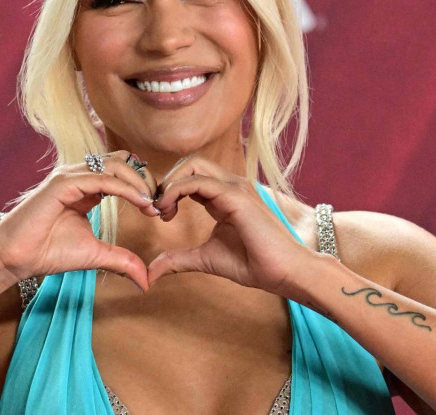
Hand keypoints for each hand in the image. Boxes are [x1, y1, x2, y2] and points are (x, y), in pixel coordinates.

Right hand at [0, 151, 158, 292]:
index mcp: (87, 186)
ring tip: (151, 204)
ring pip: (115, 165)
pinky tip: (140, 202)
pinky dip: (125, 189)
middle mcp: (79, 175)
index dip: (144, 185)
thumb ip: (121, 260)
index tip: (158, 209)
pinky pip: (102, 178)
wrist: (15, 258)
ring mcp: (70, 176)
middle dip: (146, 179)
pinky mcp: (63, 183)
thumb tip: (146, 280)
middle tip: (160, 204)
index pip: (123, 171)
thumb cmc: (47, 252)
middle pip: (123, 161)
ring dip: (139, 182)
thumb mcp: (95, 255)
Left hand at [147, 157, 309, 294]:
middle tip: (158, 209)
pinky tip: (168, 211)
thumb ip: (179, 259)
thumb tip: (151, 272)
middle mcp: (229, 185)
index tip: (160, 215)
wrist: (284, 272)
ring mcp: (234, 187)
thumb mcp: (205, 259)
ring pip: (192, 165)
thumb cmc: (253, 263)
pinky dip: (176, 190)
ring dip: (169, 183)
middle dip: (166, 180)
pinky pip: (198, 181)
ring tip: (162, 210)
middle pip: (189, 163)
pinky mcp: (236, 196)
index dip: (169, 189)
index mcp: (223, 196)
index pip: (190, 175)